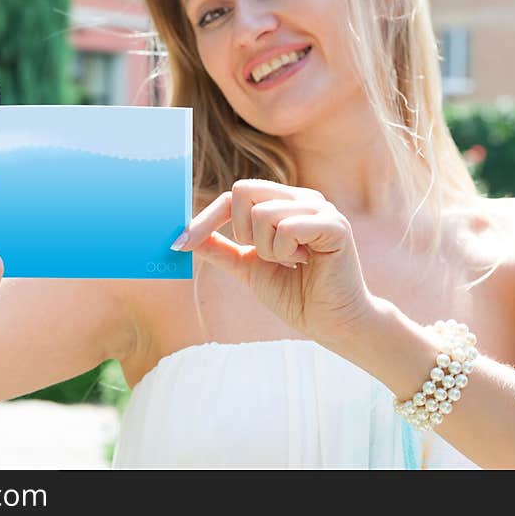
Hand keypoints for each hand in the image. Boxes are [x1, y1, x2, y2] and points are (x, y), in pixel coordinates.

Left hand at [175, 179, 374, 346]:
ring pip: (262, 213)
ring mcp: (321, 208)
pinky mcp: (335, 224)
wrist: (332, 324)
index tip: (179, 243)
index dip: (205, 219)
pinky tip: (304, 261)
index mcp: (285, 203)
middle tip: (264, 255)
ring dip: (267, 249)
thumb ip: (222, 249)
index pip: (235, 194)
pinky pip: (287, 226)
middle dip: (241, 231)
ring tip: (291, 261)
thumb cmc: (297, 295)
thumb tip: (186, 237)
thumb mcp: (249, 268)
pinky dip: (284, 250)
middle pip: (244, 191)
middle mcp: (303, 198)